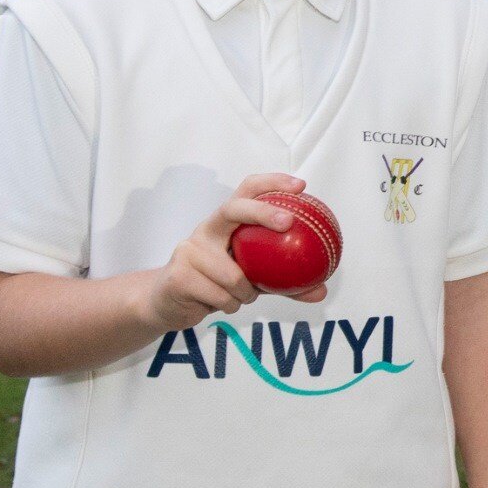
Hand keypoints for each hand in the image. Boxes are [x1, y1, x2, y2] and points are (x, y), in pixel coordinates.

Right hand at [137, 173, 316, 333]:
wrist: (166, 304)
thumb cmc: (216, 286)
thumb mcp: (252, 281)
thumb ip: (284, 283)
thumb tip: (321, 290)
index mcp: (225, 224)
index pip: (246, 191)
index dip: (272, 183)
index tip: (301, 186)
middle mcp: (206, 229)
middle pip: (233, 209)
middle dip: (262, 212)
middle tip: (289, 222)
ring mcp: (189, 250)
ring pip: (234, 274)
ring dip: (246, 293)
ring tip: (241, 296)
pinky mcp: (178, 275)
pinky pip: (221, 296)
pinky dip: (230, 305)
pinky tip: (221, 304)